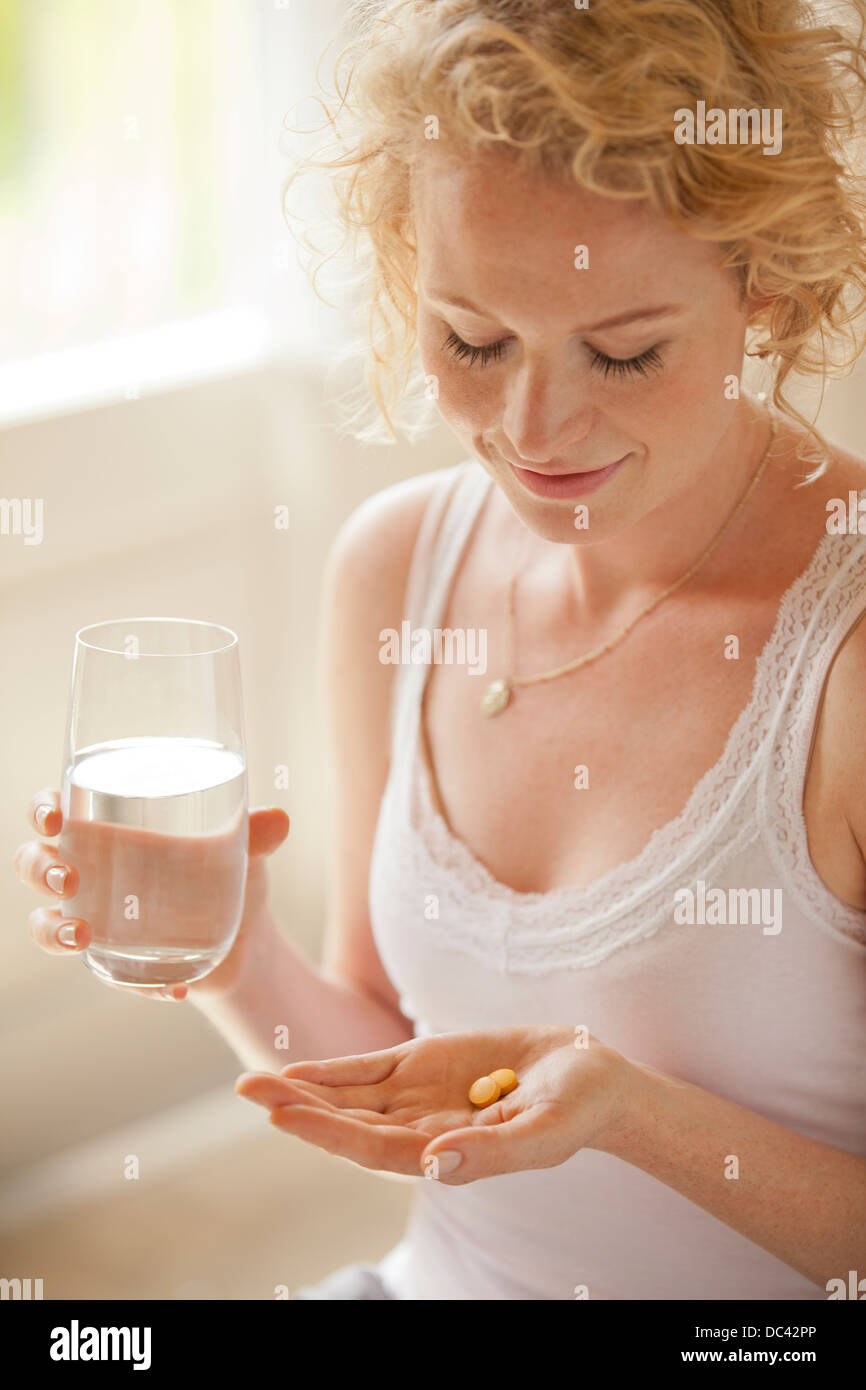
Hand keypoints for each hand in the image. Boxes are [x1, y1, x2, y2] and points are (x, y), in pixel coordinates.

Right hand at [13, 788, 288, 1001]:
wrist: (247, 930)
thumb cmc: (228, 867)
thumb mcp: (243, 848)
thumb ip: (254, 833)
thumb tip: (280, 819)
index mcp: (105, 825)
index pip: (52, 810)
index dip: (41, 810)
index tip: (54, 816)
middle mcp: (87, 869)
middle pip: (33, 863)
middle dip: (39, 868)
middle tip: (68, 878)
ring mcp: (93, 918)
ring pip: (43, 923)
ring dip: (51, 931)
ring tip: (81, 937)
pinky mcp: (114, 960)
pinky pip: (103, 974)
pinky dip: (133, 986)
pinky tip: (172, 989)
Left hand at [235, 1025, 634, 1184]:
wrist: (590, 1078)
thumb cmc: (574, 1111)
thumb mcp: (543, 1134)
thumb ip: (491, 1153)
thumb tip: (435, 1165)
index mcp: (445, 1154)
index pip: (373, 1147)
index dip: (327, 1131)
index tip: (284, 1116)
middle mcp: (420, 1130)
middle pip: (347, 1123)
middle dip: (297, 1108)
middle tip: (248, 1090)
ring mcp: (418, 1098)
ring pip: (348, 1098)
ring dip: (302, 1091)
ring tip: (252, 1083)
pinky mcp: (423, 1064)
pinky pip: (368, 1070)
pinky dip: (332, 1071)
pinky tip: (296, 1071)